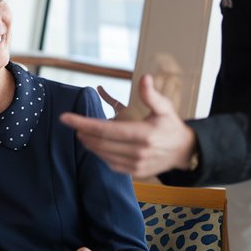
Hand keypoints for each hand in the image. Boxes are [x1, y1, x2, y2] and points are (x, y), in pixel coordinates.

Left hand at [60, 74, 196, 176]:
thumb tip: (144, 77)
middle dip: (83, 133)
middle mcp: (138, 152)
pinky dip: (100, 153)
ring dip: (90, 143)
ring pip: (102, 154)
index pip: (105, 130)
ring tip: (83, 133)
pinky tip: (97, 145)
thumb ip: (151, 94)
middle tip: (74, 124)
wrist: (185, 152)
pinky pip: (110, 163)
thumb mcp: (165, 108)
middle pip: (100, 143)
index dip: (82, 124)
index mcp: (144, 134)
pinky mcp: (135, 172)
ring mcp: (136, 165)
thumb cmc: (171, 126)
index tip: (65, 118)